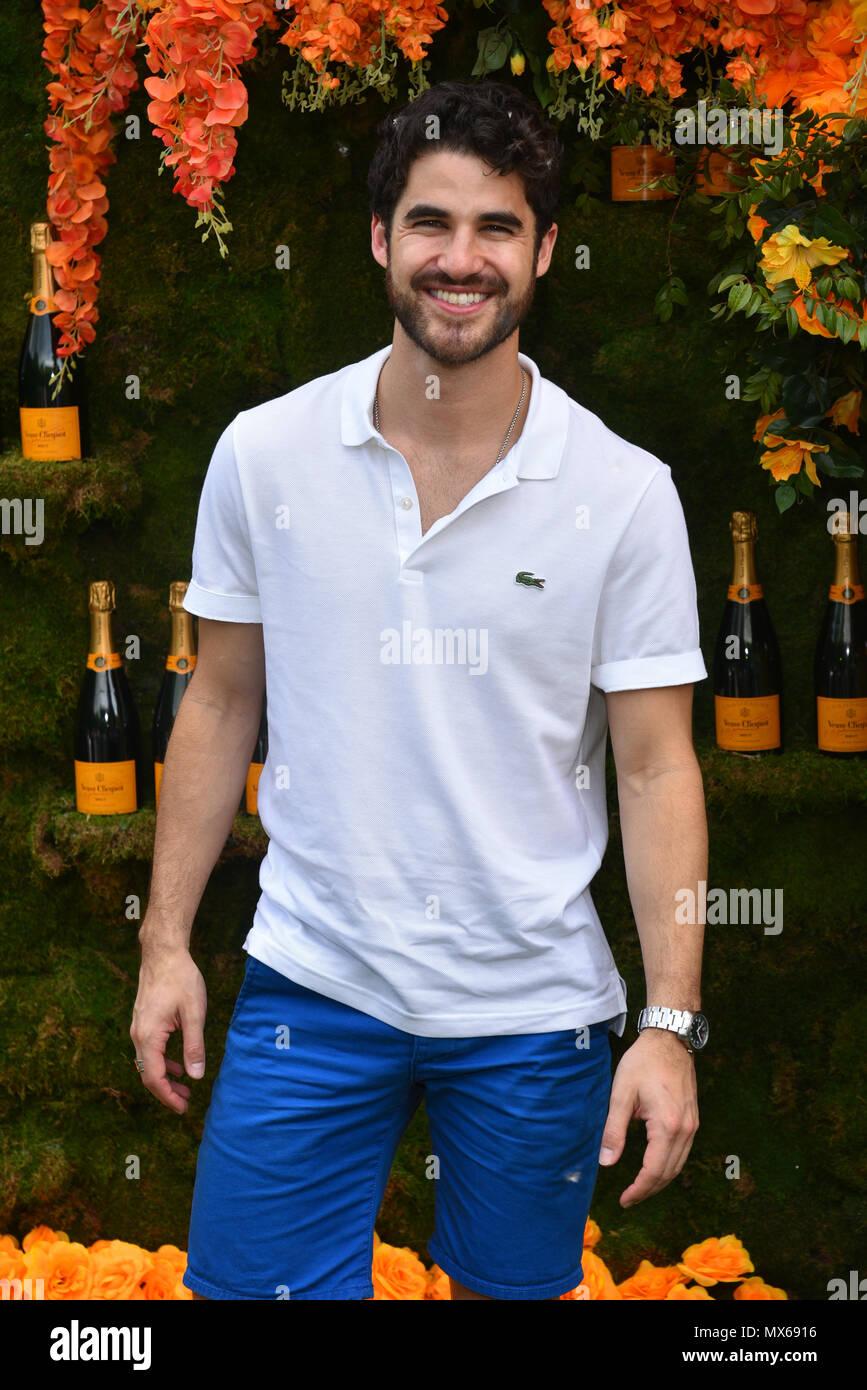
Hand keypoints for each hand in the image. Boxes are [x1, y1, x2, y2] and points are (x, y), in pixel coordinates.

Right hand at [130, 944, 207, 1113]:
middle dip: (167, 1091)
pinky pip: (149, 1049)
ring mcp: (138, 1027)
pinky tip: (178, 1064)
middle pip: (148, 1073)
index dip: (168, 1096)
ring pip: (148, 1062)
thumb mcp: (194, 1014)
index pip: (154, 1077)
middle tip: (186, 1103)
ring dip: (165, 1077)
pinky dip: (163, 1061)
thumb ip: (194, 1046)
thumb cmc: (181, 979)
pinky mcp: (143, 1021)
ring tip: (185, 1087)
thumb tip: (196, 1076)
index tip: (183, 1108)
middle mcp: (138, 1035)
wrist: (163, 952)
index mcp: (149, 1036)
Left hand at [597, 1027, 698, 1205]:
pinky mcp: (693, 1120)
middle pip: (668, 1173)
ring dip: (659, 1181)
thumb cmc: (643, 1063)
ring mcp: (692, 1125)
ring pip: (678, 1165)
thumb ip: (614, 1130)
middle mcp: (685, 1129)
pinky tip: (655, 1167)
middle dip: (648, 1190)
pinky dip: (669, 1166)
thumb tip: (606, 1162)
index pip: (654, 1171)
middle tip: (629, 1199)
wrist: (669, 1039)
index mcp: (667, 1125)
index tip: (624, 1200)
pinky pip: (683, 1152)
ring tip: (639, 1188)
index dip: (638, 1190)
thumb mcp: (621, 1094)